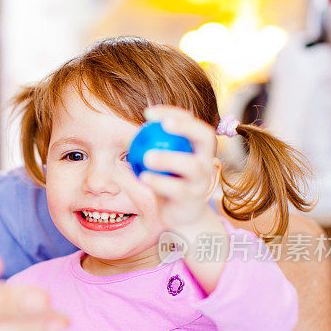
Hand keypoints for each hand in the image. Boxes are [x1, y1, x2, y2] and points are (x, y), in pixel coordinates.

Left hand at [138, 106, 220, 235]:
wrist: (181, 217)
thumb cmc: (168, 184)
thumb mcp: (158, 166)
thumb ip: (146, 151)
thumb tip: (124, 137)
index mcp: (199, 147)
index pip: (192, 121)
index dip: (174, 112)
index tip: (148, 113)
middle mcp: (205, 160)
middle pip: (205, 137)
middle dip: (186, 127)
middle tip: (162, 124)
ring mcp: (201, 180)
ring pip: (191, 165)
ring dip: (169, 158)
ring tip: (147, 156)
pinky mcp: (192, 199)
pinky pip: (177, 189)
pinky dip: (159, 182)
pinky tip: (143, 177)